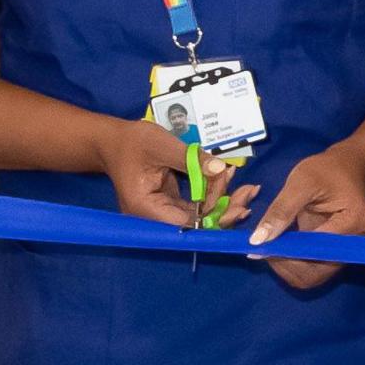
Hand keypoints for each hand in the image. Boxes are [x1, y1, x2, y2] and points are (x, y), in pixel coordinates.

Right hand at [101, 116, 251, 230]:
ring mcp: (162, 211)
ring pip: (200, 214)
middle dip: (226, 209)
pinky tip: (230, 181)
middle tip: (250, 193)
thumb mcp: (162, 145)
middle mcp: (153, 216)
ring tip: (248, 189)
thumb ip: (192, 159)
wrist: (113, 141)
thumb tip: (221, 170)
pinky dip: (213, 194)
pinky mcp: (170, 202)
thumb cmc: (133, 142)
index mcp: (145, 208)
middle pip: (197, 222)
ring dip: (224, 201)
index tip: (240, 208)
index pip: (187, 222)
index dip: (215, 217)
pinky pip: (197, 204)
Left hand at [249, 145, 364, 290]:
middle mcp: (351, 244)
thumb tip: (257, 241)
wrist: (344, 169)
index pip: (317, 251)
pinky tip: (276, 246)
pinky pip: (309, 269)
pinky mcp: (330, 253)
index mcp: (351, 224)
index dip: (288, 254)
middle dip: (285, 265)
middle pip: (317, 273)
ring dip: (285, 268)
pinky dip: (289, 263)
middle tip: (261, 249)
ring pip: (312, 276)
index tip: (261, 246)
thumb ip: (280, 211)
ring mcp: (341, 252)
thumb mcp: (301, 182)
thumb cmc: (325, 171)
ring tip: (268, 246)